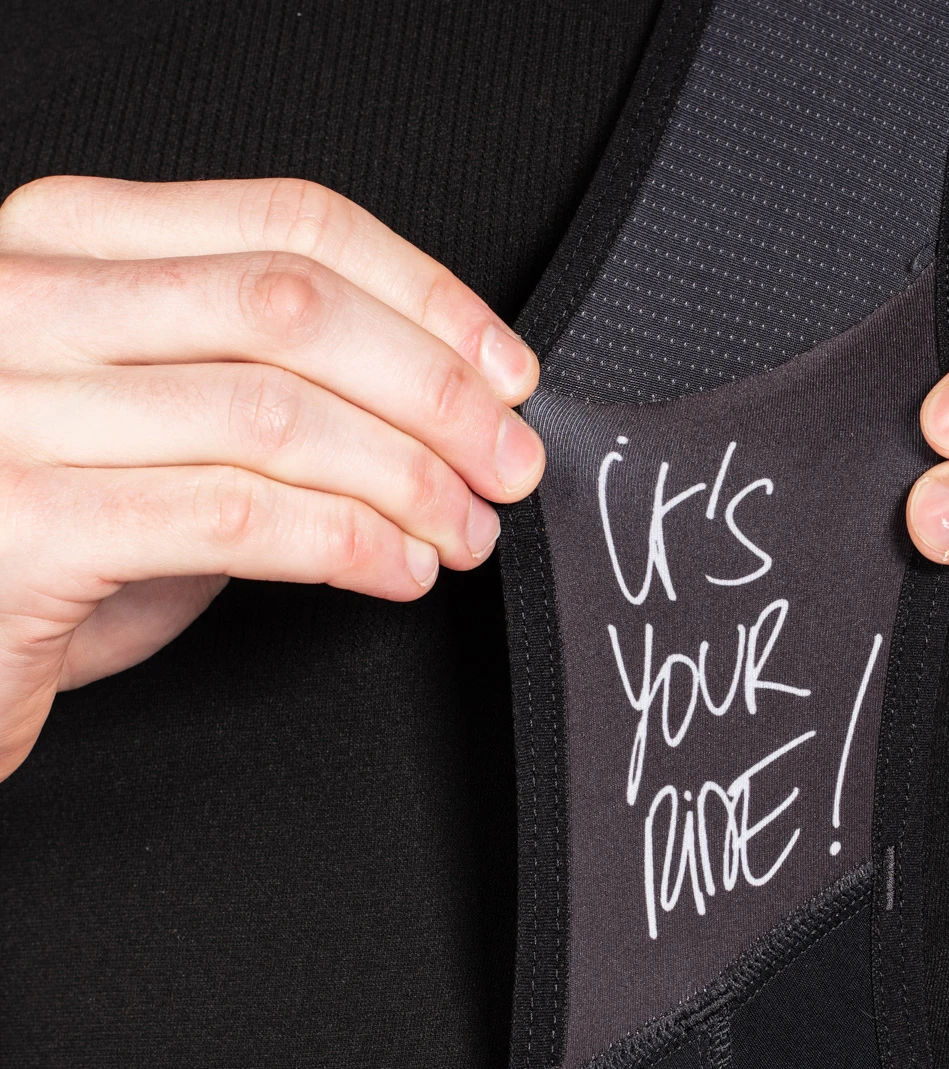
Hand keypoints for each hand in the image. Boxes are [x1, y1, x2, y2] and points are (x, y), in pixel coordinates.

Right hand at [0, 176, 543, 778]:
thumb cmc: (47, 528)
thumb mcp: (152, 420)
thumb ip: (259, 382)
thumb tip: (439, 398)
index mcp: (68, 244)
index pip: (288, 225)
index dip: (426, 297)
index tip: (505, 371)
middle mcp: (29, 301)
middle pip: (293, 310)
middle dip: (437, 393)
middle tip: (506, 462)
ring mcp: (12, 406)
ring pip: (276, 413)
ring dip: (409, 480)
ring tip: (463, 528)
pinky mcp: (23, 523)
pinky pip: (236, 515)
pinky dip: (348, 542)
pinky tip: (398, 568)